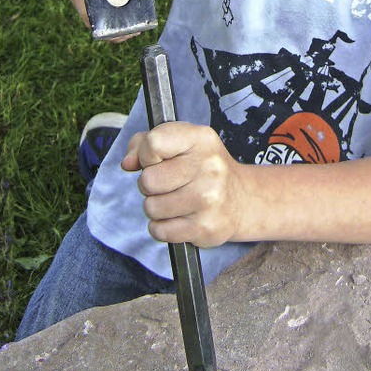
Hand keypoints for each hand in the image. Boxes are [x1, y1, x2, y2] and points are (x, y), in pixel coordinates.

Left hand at [121, 122, 244, 246]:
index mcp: (201, 139)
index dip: (145, 155)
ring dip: (156, 207)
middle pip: (148, 180)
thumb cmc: (202, 167)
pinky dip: (163, 227)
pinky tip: (179, 217)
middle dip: (149, 185)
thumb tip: (128, 163)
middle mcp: (209, 167)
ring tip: (175, 201)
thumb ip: (145, 143)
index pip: (153, 143)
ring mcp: (208, 199)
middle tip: (167, 184)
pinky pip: (159, 230)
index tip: (156, 161)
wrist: (242, 198)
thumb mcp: (181, 142)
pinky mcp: (205, 227)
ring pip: (151, 207)